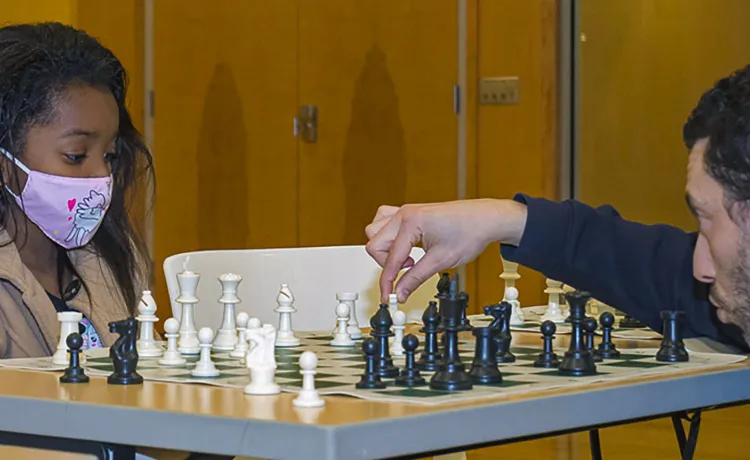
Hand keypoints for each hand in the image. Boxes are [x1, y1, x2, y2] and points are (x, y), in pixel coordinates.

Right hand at [365, 199, 526, 301]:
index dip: (388, 282)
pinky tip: (404, 246)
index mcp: (410, 222)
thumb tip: (400, 292)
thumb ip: (415, 278)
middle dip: (387, 263)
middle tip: (407, 271)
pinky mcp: (410, 213)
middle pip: (375, 243)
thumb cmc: (469, 232)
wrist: (485, 218)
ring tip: (407, 258)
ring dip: (385, 248)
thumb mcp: (441, 261)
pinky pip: (384, 221)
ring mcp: (406, 211)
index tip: (389, 296)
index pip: (390, 258)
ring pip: (375, 230)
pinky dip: (388, 236)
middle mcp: (404, 214)